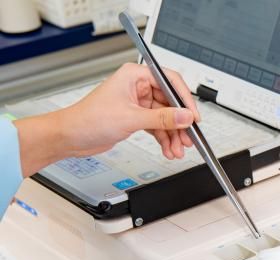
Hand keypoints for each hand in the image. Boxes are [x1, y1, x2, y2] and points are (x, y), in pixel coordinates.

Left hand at [14, 63, 200, 176]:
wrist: (71, 137)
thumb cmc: (88, 119)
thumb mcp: (131, 118)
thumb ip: (162, 118)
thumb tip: (185, 116)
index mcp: (134, 75)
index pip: (170, 82)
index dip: (185, 99)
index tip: (194, 116)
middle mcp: (137, 87)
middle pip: (170, 103)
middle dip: (180, 124)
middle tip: (189, 138)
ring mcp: (138, 103)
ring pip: (165, 118)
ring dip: (173, 135)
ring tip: (178, 149)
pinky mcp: (136, 118)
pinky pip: (158, 127)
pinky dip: (164, 139)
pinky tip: (168, 149)